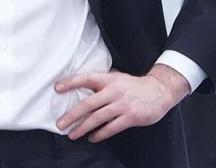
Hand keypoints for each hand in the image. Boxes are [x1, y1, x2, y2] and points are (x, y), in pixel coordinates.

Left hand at [54, 65, 189, 141]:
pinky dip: (100, 134)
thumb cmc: (133, 85)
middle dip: (72, 115)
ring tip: (72, 134)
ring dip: (83, 128)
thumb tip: (81, 85)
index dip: (70, 82)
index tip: (56, 88)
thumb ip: (101, 82)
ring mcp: (122, 105)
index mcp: (108, 79)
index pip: (85, 78)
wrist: (159, 91)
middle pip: (88, 104)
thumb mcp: (117, 78)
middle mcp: (113, 91)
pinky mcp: (130, 117)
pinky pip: (111, 128)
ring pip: (98, 118)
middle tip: (60, 123)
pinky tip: (92, 138)